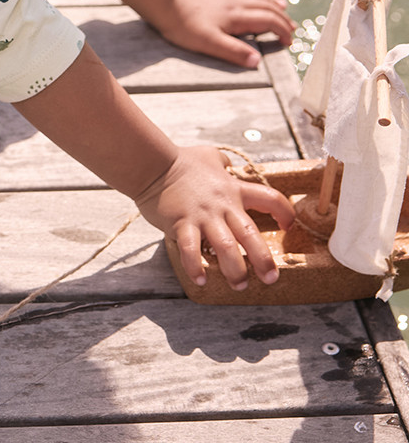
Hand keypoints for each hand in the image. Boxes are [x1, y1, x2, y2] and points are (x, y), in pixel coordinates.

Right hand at [131, 144, 294, 288]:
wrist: (152, 165)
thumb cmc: (181, 160)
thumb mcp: (209, 156)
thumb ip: (222, 163)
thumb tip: (227, 165)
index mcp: (234, 189)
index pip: (269, 198)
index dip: (285, 212)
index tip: (289, 226)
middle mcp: (222, 205)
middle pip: (250, 234)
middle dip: (263, 260)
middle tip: (270, 278)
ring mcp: (202, 216)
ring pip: (225, 247)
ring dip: (235, 270)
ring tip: (239, 285)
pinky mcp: (181, 223)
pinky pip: (190, 250)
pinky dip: (196, 267)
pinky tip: (200, 279)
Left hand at [153, 0, 295, 67]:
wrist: (162, 2)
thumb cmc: (183, 26)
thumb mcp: (209, 43)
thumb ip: (234, 52)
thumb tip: (257, 61)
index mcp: (236, 17)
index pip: (268, 22)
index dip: (282, 31)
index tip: (289, 42)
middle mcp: (233, 2)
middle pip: (265, 7)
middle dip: (281, 17)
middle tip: (292, 27)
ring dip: (269, 1)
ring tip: (281, 5)